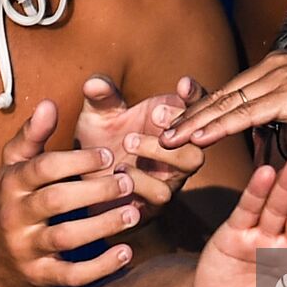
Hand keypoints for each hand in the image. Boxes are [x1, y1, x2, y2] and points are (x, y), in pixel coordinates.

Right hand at [0, 99, 138, 286]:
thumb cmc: (10, 203)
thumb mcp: (13, 167)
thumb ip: (32, 135)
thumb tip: (49, 103)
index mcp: (13, 183)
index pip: (45, 168)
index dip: (78, 160)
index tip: (109, 155)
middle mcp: (15, 215)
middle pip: (56, 200)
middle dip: (95, 191)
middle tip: (128, 182)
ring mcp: (26, 248)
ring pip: (65, 238)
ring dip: (102, 226)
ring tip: (134, 214)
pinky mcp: (39, 277)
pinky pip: (70, 275)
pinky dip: (99, 267)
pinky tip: (126, 253)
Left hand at [75, 75, 206, 223]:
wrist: (85, 185)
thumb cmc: (100, 142)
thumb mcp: (98, 116)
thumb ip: (100, 99)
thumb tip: (94, 83)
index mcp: (171, 121)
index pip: (195, 105)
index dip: (195, 94)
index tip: (182, 84)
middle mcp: (178, 148)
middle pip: (200, 133)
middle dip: (182, 123)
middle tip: (154, 114)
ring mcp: (170, 176)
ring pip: (189, 163)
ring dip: (162, 150)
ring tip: (128, 141)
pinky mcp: (155, 202)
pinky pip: (160, 194)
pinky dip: (141, 181)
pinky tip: (117, 170)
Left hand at [161, 51, 286, 149]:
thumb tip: (280, 122)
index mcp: (277, 66)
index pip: (233, 89)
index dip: (205, 107)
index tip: (181, 121)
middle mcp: (272, 68)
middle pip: (221, 95)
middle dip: (188, 115)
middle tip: (159, 131)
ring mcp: (279, 79)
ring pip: (226, 105)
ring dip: (193, 124)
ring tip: (166, 139)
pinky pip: (245, 115)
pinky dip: (218, 127)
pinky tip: (198, 139)